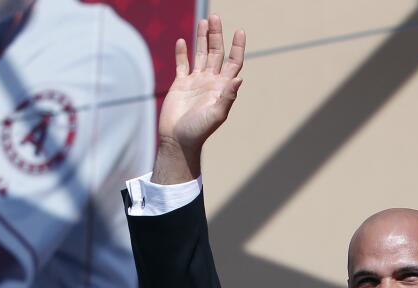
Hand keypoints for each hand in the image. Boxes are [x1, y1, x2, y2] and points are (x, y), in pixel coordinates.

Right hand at [152, 15, 245, 183]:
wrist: (178, 141)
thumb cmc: (199, 131)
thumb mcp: (216, 115)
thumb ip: (227, 97)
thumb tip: (239, 78)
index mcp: (222, 88)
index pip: (233, 62)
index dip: (237, 47)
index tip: (239, 31)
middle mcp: (210, 82)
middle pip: (216, 53)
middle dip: (217, 35)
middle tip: (215, 17)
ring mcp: (195, 82)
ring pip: (200, 55)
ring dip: (202, 39)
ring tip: (203, 21)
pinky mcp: (180, 85)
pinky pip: (182, 65)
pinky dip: (182, 53)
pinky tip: (182, 41)